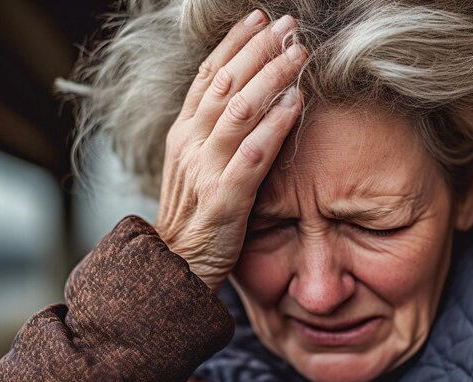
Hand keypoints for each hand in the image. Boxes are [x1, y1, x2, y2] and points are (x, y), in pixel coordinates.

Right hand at [155, 11, 305, 291]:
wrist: (173, 266)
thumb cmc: (193, 213)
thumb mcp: (194, 164)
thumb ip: (213, 130)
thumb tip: (247, 94)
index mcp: (183, 132)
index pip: (208, 74)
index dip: (234, 43)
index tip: (260, 17)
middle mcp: (190, 143)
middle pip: (225, 83)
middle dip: (258, 49)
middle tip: (289, 25)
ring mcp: (204, 169)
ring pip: (239, 111)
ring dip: (271, 78)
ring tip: (299, 54)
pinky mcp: (224, 199)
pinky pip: (252, 156)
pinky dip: (274, 127)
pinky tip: (295, 105)